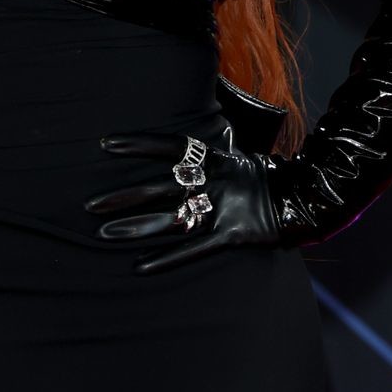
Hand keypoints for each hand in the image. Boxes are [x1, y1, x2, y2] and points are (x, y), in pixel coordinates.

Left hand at [84, 129, 282, 272]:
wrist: (301, 199)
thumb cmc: (259, 176)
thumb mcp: (234, 153)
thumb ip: (206, 145)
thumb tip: (187, 123)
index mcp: (214, 158)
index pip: (168, 147)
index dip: (139, 144)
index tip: (106, 143)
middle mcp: (212, 182)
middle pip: (158, 189)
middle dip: (123, 197)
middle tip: (89, 205)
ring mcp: (221, 209)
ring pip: (169, 220)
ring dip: (135, 228)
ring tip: (103, 234)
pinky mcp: (231, 235)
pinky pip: (194, 249)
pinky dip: (168, 258)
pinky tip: (140, 267)